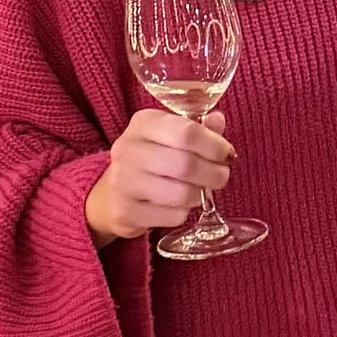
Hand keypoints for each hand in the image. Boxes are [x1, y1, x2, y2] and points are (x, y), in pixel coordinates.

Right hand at [86, 107, 232, 245]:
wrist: (110, 194)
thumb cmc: (151, 159)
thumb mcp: (170, 135)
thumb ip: (198, 128)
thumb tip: (218, 120)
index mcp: (143, 123)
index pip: (188, 132)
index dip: (215, 146)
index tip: (227, 154)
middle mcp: (127, 149)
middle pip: (186, 164)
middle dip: (214, 174)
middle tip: (221, 176)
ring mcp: (122, 182)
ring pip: (181, 193)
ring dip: (200, 195)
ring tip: (200, 191)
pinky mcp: (124, 212)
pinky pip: (172, 216)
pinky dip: (184, 213)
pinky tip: (179, 205)